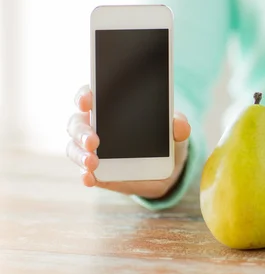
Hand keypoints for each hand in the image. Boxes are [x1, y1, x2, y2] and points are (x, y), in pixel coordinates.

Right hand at [66, 85, 191, 198]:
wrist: (168, 168)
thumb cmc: (166, 138)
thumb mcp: (176, 130)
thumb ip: (179, 125)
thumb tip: (178, 123)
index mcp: (111, 108)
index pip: (90, 95)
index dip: (85, 95)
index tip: (87, 100)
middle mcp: (95, 126)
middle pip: (77, 123)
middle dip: (82, 131)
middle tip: (93, 140)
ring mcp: (93, 150)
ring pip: (75, 148)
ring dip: (80, 154)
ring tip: (92, 162)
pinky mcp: (97, 171)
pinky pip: (84, 171)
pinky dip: (85, 174)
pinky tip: (90, 178)